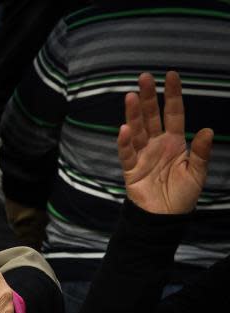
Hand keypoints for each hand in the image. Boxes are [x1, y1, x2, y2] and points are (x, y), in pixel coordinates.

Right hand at [118, 71, 212, 213]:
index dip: (173, 95)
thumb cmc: (182, 195)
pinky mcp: (131, 169)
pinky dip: (125, 142)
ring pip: (137, 130)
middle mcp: (156, 145)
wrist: (164, 218)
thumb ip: (200, 152)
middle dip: (148, 97)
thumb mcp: (197, 173)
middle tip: (144, 77)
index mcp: (174, 142)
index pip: (173, 113)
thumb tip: (206, 129)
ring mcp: (142, 155)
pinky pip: (127, 153)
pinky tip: (124, 129)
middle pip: (151, 116)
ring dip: (133, 114)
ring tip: (131, 96)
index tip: (171, 75)